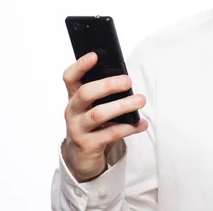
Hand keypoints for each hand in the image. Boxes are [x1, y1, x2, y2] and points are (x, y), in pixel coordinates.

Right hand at [61, 52, 147, 181]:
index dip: (80, 65)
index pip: (70, 77)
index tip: (95, 55)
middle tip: (128, 81)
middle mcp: (72, 111)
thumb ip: (103, 93)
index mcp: (74, 96)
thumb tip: (126, 80)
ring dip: (122, 105)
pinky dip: (129, 127)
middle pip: (85, 93)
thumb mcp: (93, 106)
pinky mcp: (87, 145)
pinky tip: (142, 124)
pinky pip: (110, 134)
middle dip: (107, 85)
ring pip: (98, 114)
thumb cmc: (92, 123)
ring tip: (140, 100)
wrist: (81, 156)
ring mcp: (78, 129)